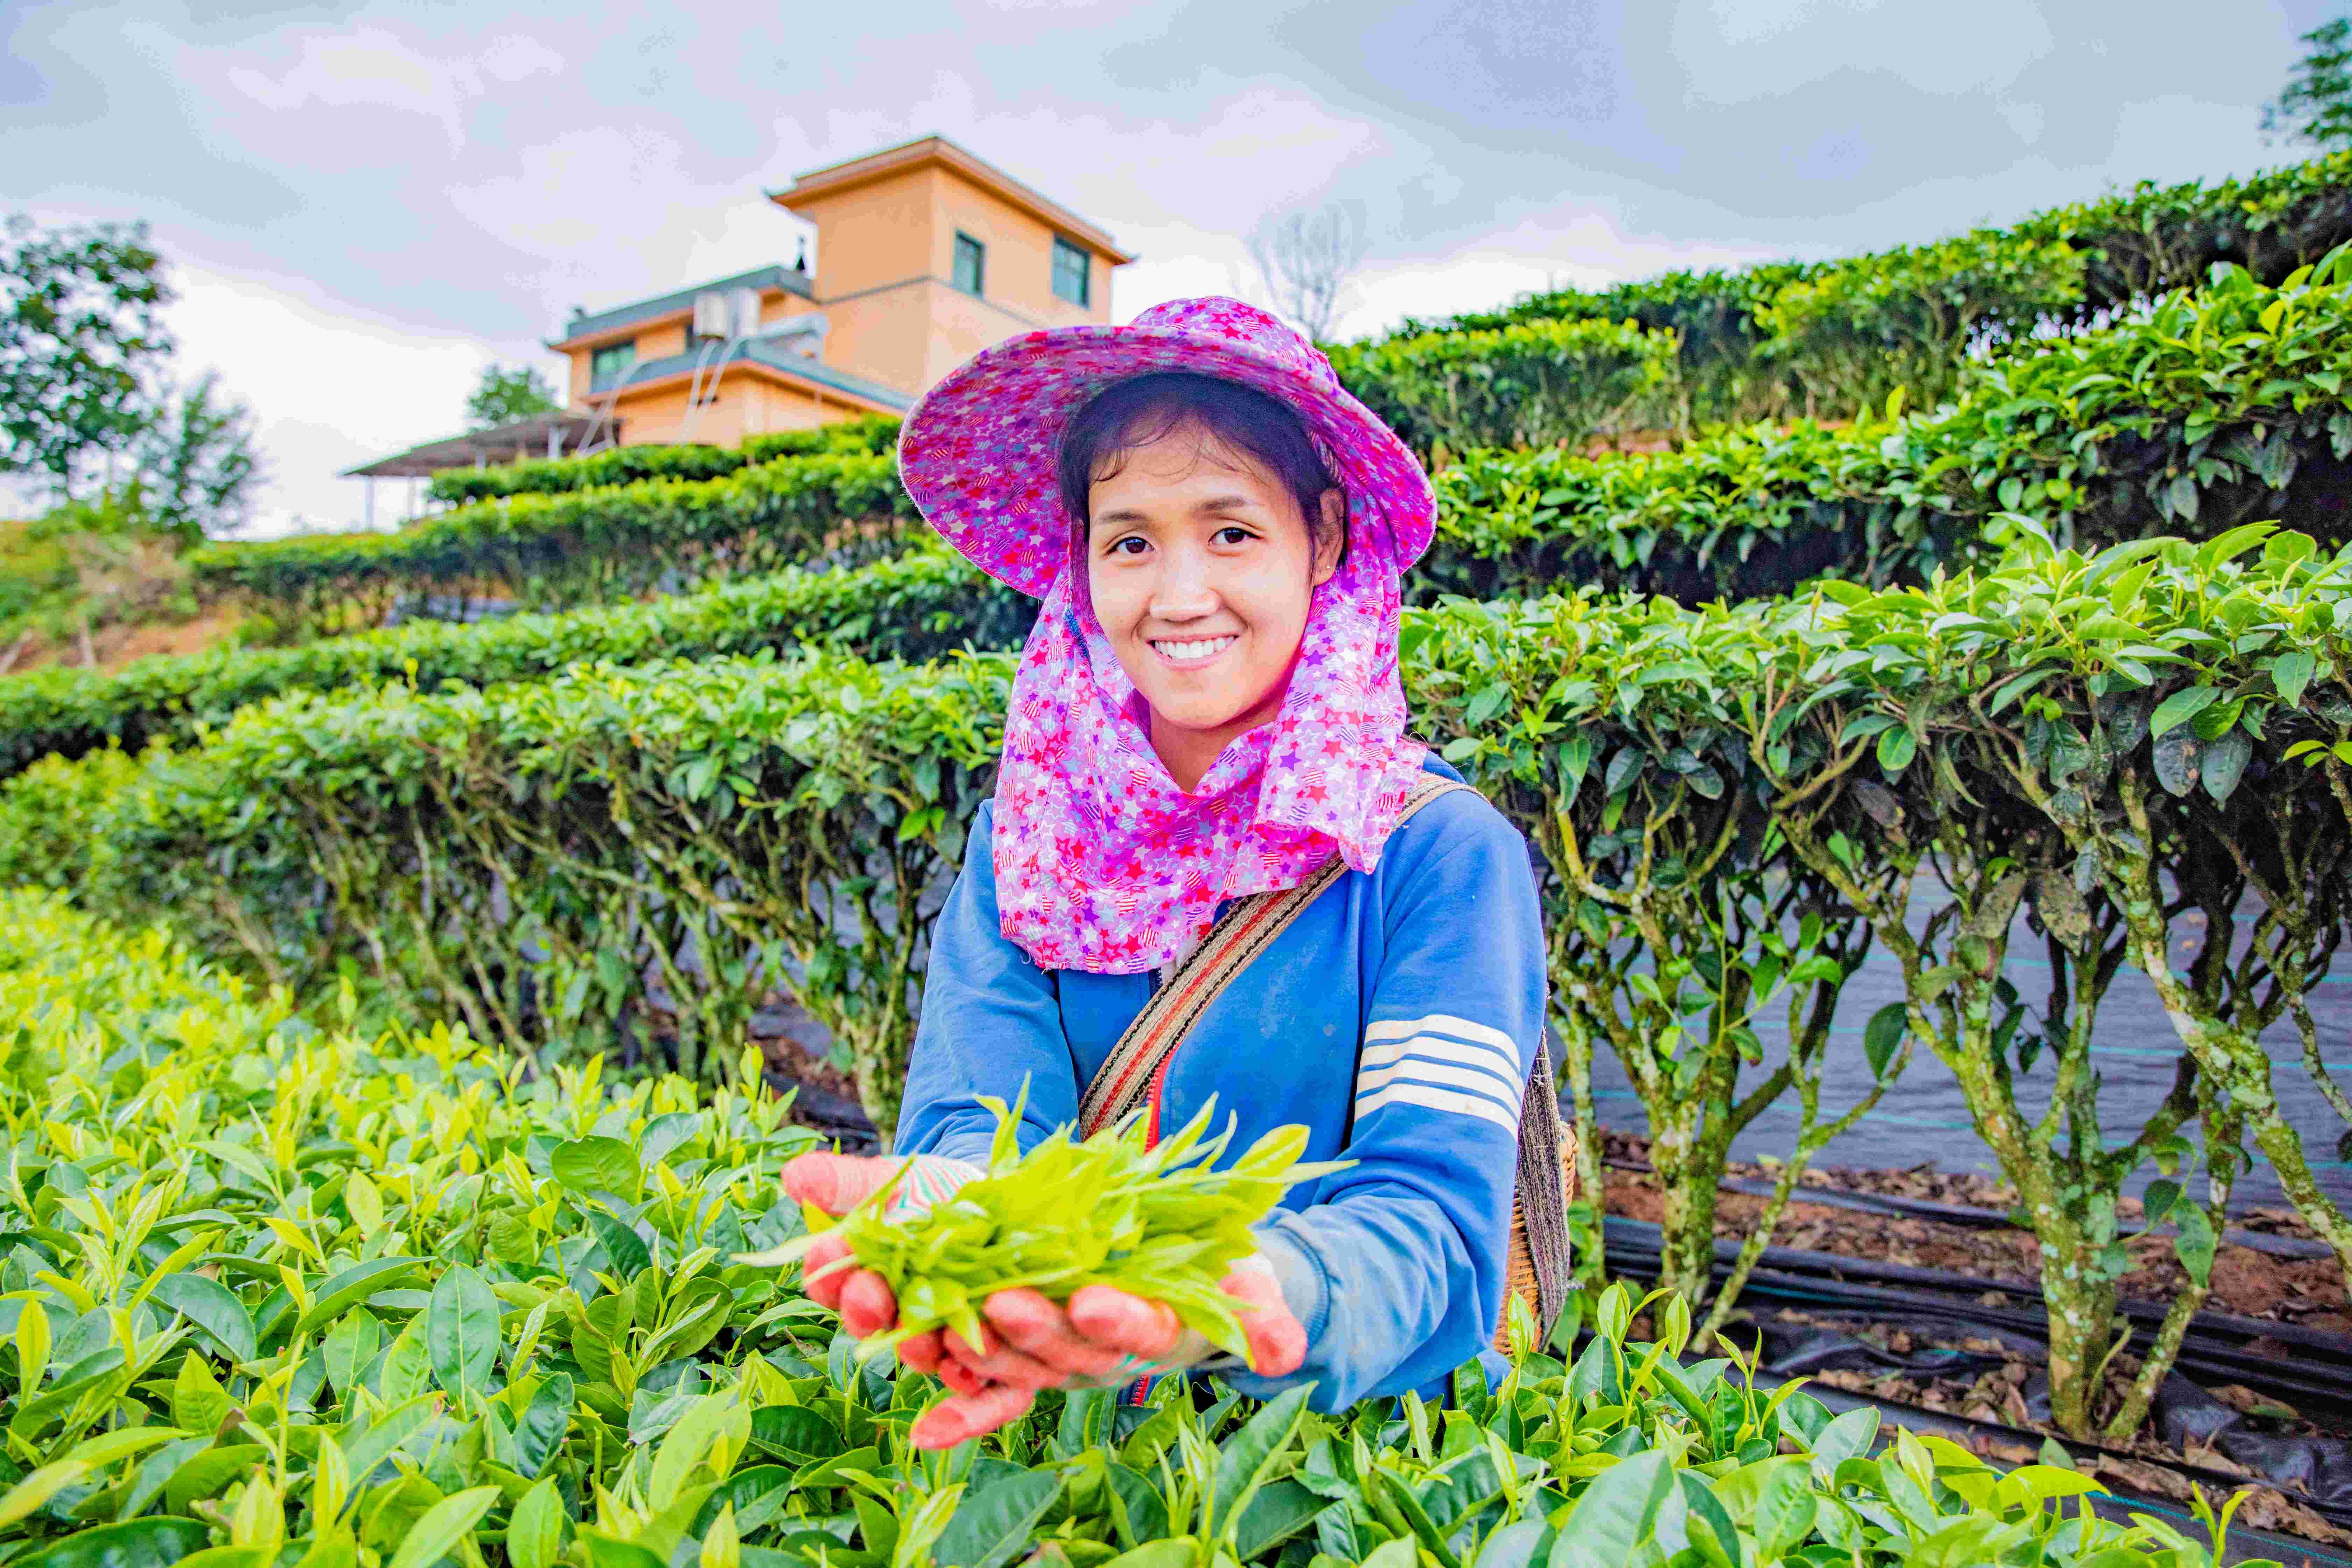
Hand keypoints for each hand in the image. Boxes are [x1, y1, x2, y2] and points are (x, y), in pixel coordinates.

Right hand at [780, 1151, 977, 1381]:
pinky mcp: (989, 1347)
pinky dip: (969, 1378)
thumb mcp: (891, 1180)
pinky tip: (970, 1365)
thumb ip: (845, 1183)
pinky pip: (974, 1377)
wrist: (994, 1201)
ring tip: (930, 1332)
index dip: (825, 1273)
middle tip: (868, 1292)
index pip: (834, 1287)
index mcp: (864, 1280)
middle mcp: (897, 1317)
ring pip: (924, 1352)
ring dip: (921, 1346)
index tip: (824, 1250)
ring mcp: (941, 1336)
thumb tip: (795, 1176)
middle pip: (874, 1324)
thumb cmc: (931, 1192)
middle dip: (866, 1308)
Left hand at [907, 1254, 1306, 1449]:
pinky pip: (989, 1391)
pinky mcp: (1026, 1351)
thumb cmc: (1222, 1275)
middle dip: (1035, 1327)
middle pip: (1067, 1346)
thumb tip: (1287, 1355)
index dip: (1118, 1319)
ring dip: (981, 1354)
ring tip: (942, 1330)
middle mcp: (1105, 1353)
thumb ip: (1265, 1319)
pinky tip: (924, 1431)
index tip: (1093, 1300)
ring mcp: (1062, 1356)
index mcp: (1158, 1330)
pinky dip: (959, 1411)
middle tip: (1003, 1301)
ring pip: (1019, 1361)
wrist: (1186, 1276)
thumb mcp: (1251, 1286)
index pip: (1140, 1328)